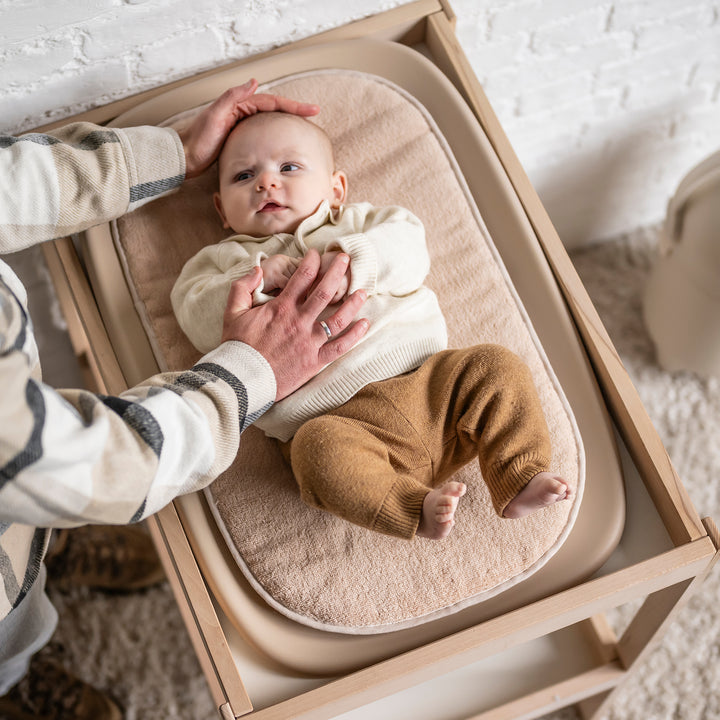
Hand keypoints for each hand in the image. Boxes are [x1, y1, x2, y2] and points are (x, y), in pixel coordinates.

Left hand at [178, 79, 319, 178]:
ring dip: (288, 120)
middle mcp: (242, 112)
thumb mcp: (215, 115)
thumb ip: (232, 97)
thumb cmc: (198, 139)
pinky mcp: (240, 139)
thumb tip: (254, 82)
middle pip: (275, 109)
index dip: (293, 105)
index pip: (272, 102)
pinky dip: (277, 133)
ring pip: (271, 120)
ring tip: (305, 125)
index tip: (312, 110)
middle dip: (295, 110)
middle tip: (314, 113)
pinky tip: (284, 141)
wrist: (185, 158)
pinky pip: (264, 133)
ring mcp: (241, 126)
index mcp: (239, 105)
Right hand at [222, 249, 368, 399]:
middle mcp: (299, 321)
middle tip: (346, 259)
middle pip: (324, 291)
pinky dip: (355, 335)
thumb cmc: (237, 346)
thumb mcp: (232, 312)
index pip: (302, 277)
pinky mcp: (315, 361)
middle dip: (337, 272)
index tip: (318, 254)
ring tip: (362, 291)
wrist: (242, 379)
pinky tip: (365, 324)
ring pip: (338, 318)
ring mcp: (309, 341)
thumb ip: (242, 287)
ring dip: (353, 303)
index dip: (312, 262)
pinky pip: (340, 346)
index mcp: (281, 308)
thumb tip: (257, 269)